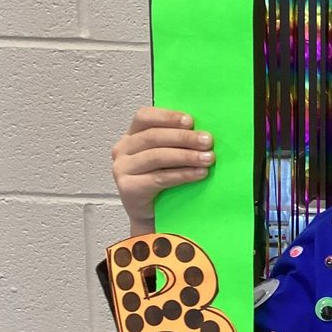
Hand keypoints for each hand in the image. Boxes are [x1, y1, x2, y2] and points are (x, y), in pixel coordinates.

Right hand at [111, 107, 214, 235]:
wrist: (153, 214)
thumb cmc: (163, 180)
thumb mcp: (168, 156)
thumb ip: (177, 141)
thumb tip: (205, 132)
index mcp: (132, 135)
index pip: (145, 117)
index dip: (167, 116)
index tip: (191, 121)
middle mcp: (123, 149)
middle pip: (153, 137)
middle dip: (184, 138)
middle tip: (208, 141)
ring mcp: (122, 169)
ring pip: (157, 157)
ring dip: (186, 156)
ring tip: (209, 158)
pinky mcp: (128, 188)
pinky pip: (160, 178)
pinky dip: (183, 175)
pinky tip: (200, 173)